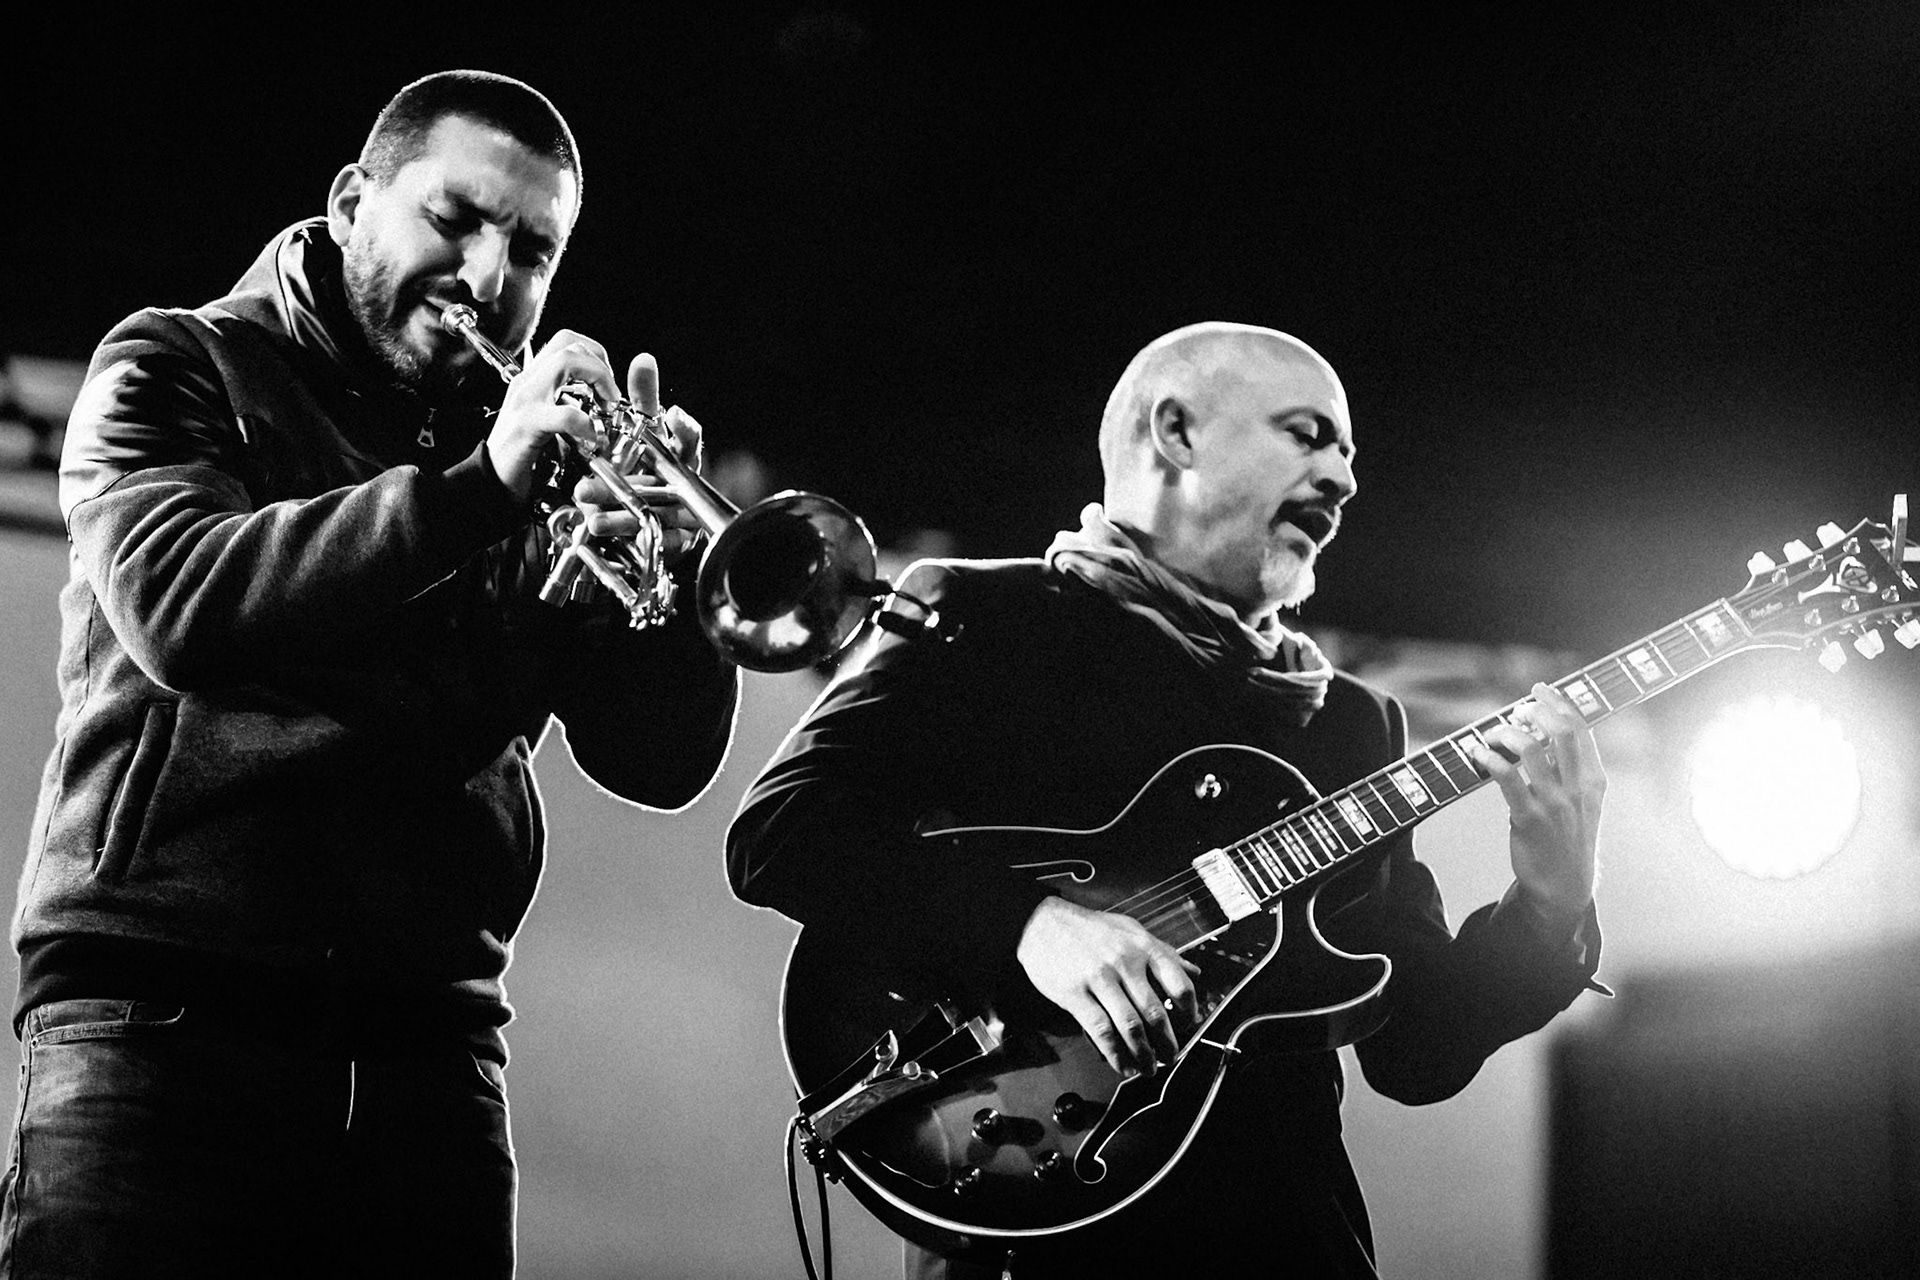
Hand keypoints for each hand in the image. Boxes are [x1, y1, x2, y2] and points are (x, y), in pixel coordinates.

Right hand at [486, 329, 619, 503]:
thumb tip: (598, 398)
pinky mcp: (527, 425)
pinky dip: (586, 424)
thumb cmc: (521, 454)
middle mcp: (527, 382)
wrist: (491, 480)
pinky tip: (592, 438)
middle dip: (601, 365)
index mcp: (533, 378)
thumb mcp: (546, 418)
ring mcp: (525, 400)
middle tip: (610, 397)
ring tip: (605, 409)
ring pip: (565, 363)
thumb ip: (565, 401)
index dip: (596, 355)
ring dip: (598, 380)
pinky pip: (564, 414)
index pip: (567, 341)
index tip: (608, 384)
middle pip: (569, 344)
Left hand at [571, 353, 708, 566]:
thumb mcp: (644, 433)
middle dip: (629, 484)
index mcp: (681, 457)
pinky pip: (656, 541)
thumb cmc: (653, 469)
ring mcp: (681, 515)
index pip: (689, 441)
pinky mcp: (674, 541)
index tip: (675, 416)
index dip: (686, 430)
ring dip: (621, 516)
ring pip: (656, 514)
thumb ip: (644, 400)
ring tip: (590, 515)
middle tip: (588, 486)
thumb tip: (643, 360)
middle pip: (663, 483)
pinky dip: (627, 535)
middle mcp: (685, 485)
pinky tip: (600, 528)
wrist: (651, 514)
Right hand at [1016, 896, 1198, 1078]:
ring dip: (1143, 1055)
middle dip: (1167, 1044)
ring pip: (1130, 1027)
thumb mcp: (1132, 931)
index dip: (1188, 1013)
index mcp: (1143, 947)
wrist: (1042, 923)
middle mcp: (1125, 962)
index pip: (1180, 985)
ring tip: (1148, 1068)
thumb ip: (1164, 952)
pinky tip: (1121, 1065)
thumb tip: (1195, 971)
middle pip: (1156, 1014)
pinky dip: (1115, 1055)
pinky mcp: (1075, 994)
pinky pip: (1101, 1031)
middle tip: (1171, 1056)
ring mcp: (1100, 978)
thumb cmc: (1090, 929)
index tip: (1187, 1025)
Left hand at [1464, 682, 1605, 935]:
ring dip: (1506, 733)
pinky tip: (1477, 753)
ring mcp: (1554, 803)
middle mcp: (1578, 788)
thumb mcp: (1584, 803)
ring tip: (1491, 733)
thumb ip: (1571, 771)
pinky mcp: (1528, 817)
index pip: (1581, 730)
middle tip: (1518, 705)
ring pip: (1530, 749)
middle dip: (1537, 709)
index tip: (1542, 690)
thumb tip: (1543, 734)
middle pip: (1560, 732)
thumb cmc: (1568, 838)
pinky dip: (1489, 758)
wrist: (1565, 886)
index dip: (1560, 703)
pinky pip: (1507, 777)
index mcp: (1594, 780)